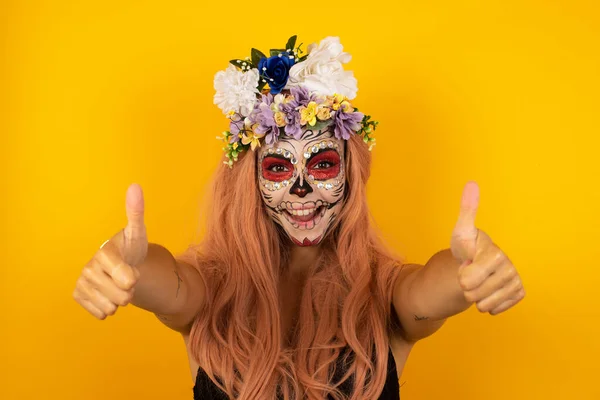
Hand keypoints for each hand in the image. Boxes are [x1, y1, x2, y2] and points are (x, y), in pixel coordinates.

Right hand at [72, 183, 147, 318]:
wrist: (122, 263)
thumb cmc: (131, 248)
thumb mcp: (138, 233)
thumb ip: (136, 213)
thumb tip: (135, 187)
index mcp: (104, 253)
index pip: (126, 278)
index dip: (133, 279)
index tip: (133, 271)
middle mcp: (89, 267)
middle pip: (121, 297)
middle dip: (129, 292)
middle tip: (127, 278)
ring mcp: (82, 282)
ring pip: (111, 307)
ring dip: (119, 301)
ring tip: (117, 285)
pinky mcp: (78, 295)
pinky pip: (101, 313)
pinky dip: (109, 308)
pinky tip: (108, 294)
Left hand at [450, 181, 524, 314]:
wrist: (476, 265)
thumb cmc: (467, 248)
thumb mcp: (461, 233)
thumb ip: (466, 211)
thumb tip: (472, 183)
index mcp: (494, 253)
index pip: (467, 279)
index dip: (461, 274)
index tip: (467, 262)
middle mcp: (509, 267)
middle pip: (473, 294)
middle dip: (467, 286)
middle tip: (470, 272)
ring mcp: (515, 280)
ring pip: (483, 304)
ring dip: (476, 296)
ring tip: (478, 281)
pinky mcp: (518, 293)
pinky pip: (494, 309)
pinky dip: (487, 304)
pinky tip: (488, 290)